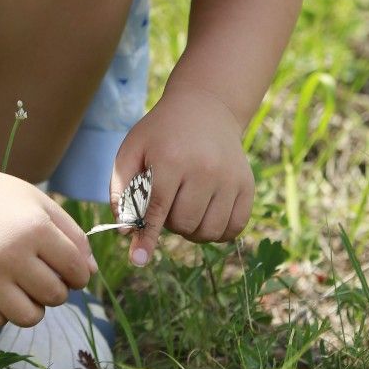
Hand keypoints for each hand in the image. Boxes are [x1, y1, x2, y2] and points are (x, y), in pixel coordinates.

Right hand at [0, 157, 95, 329]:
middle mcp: (11, 254)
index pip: (77, 271)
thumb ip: (73, 236)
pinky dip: (1, 313)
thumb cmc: (1, 198)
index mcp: (36, 229)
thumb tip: (91, 273)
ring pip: (28, 317)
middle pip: (55, 296)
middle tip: (42, 275)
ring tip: (23, 289)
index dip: (79, 275)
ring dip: (33, 307)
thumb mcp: (42, 204)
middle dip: (57, 289)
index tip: (68, 270)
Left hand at [111, 85, 254, 267]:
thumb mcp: (132, 150)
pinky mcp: (247, 186)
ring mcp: (231, 178)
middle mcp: (206, 169)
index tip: (138, 261)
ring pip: (208, 232)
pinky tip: (205, 214)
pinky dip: (217, 231)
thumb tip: (125, 231)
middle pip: (184, 224)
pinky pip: (234, 228)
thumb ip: (121, 189)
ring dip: (192, 230)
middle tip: (167, 201)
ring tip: (185, 207)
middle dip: (170, 223)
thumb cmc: (161, 133)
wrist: (205, 107)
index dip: (147, 237)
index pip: (158, 209)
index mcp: (173, 159)